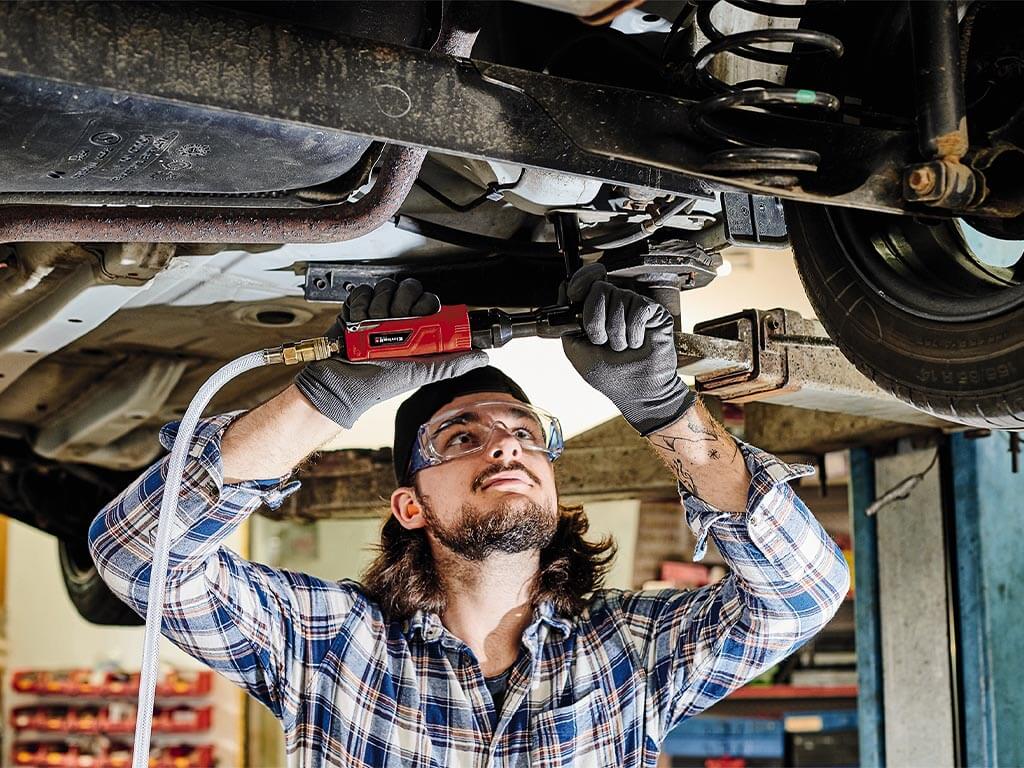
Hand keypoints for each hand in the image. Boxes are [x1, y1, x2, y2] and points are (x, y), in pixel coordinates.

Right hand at [294, 278, 486, 427]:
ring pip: (386, 287)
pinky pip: (363, 291)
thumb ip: (451, 364)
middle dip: (402, 303)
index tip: (418, 315)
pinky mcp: (356, 307)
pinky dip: (359, 305)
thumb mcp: (422, 372)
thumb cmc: (380, 382)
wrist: (341, 383)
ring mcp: (377, 311)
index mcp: (417, 330)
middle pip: (408, 288)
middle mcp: (399, 318)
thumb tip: (482, 357)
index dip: (424, 303)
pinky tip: (358, 321)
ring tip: (372, 328)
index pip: (429, 301)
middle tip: (395, 322)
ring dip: (379, 306)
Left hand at [561, 263, 694, 434]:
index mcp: (596, 312)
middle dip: (595, 320)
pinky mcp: (653, 312)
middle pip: (599, 288)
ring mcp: (634, 306)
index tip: (573, 295)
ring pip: (619, 298)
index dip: (579, 282)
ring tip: (623, 348)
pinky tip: (637, 343)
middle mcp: (615, 305)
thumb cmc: (610, 376)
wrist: (637, 391)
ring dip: (616, 332)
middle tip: (602, 341)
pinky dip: (634, 331)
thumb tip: (566, 303)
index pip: (586, 281)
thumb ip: (567, 327)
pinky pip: (638, 307)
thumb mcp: (577, 353)